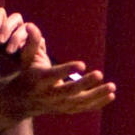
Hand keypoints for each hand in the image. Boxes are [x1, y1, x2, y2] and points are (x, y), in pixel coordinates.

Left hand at [0, 7, 51, 80]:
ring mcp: (27, 43)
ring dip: (17, 36)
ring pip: (26, 28)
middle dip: (7, 27)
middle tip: (0, 40)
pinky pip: (38, 38)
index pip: (1, 15)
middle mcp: (14, 35)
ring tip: (10, 51)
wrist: (5, 96)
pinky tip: (27, 39)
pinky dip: (34, 35)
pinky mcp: (39, 53)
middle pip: (16, 19)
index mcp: (0, 33)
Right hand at [0, 8, 115, 129]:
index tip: (82, 63)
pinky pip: (84, 108)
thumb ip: (31, 43)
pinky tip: (111, 96)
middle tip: (100, 74)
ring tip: (112, 87)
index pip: (54, 75)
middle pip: (70, 91)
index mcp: (40, 80)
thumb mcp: (26, 58)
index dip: (67, 70)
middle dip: (85, 83)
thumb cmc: (28, 74)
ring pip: (80, 102)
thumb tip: (30, 25)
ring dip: (97, 95)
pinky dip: (98, 103)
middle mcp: (50, 95)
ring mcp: (59, 105)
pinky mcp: (67, 110)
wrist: (22, 101)